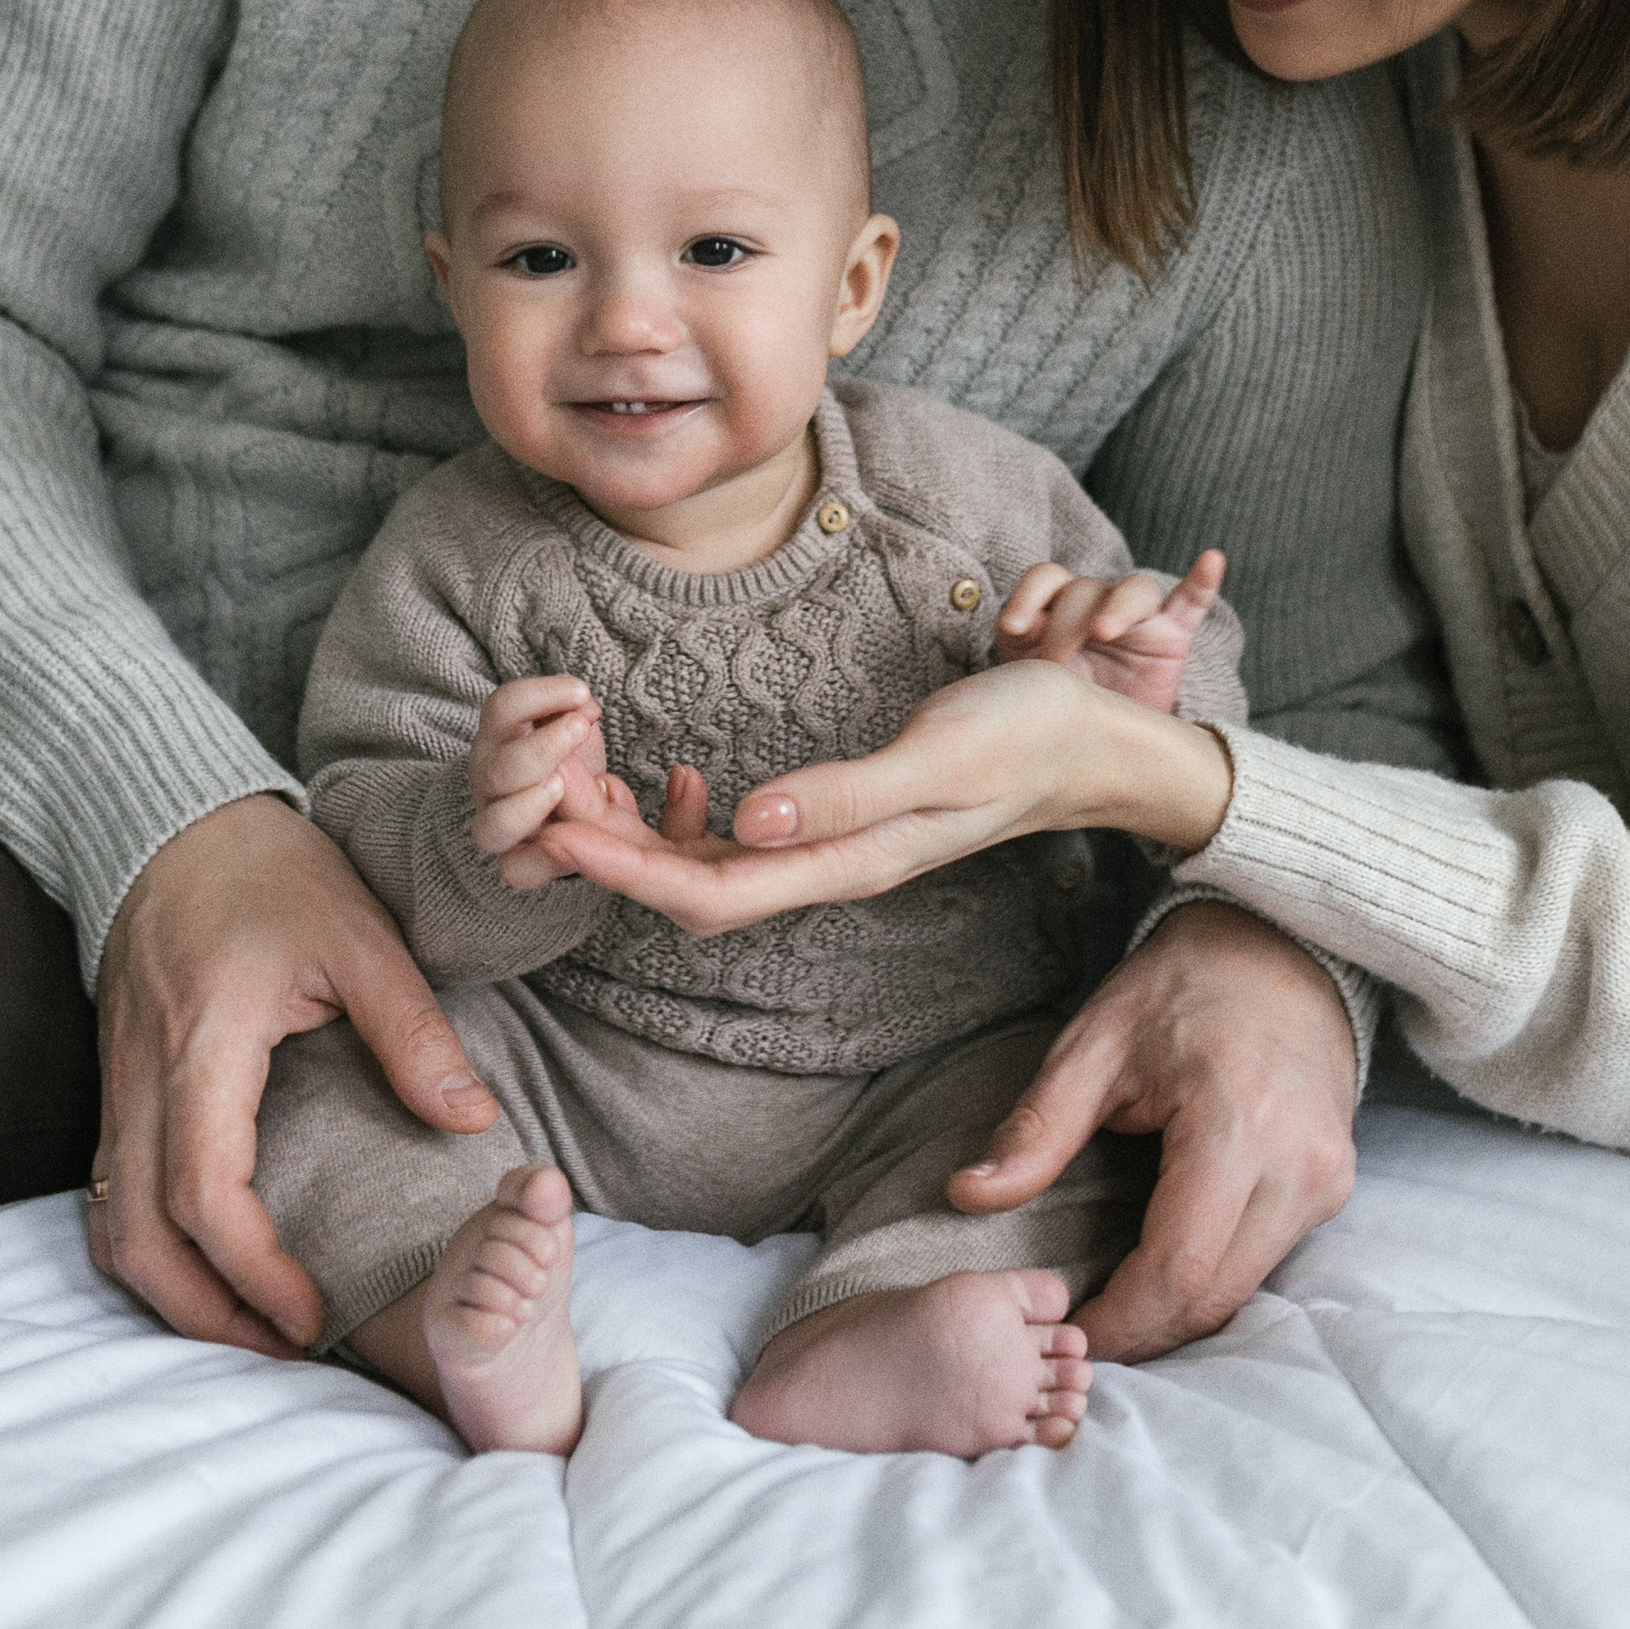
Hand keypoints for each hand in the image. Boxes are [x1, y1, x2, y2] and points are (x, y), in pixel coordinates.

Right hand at [88, 791, 499, 1355]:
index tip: (314, 1316)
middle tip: (285, 1349)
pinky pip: (109, 1191)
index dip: (256, 1273)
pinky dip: (149, 1247)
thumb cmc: (268, 872)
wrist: (172, 818)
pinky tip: (208, 1265)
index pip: (206, 1195)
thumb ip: (414, 1034)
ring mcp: (115, 1084)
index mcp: (202, 1046)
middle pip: (138, 1239)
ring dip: (169, 1291)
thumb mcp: (359, 937)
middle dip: (204, 1314)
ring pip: (110, 1225)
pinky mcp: (113, 1084)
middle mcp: (141, 1079)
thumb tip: (472, 1123)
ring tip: (249, 1326)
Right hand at [472, 673, 612, 870]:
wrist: (568, 808)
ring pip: (493, 825)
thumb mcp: (572, 727)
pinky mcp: (515, 861)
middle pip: (497, 768)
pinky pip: (515, 871)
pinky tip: (567, 846)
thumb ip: (574, 711)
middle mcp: (489, 780)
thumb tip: (584, 705)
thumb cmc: (568, 758)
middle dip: (541, 748)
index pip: (501, 709)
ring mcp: (497, 823)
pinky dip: (540, 861)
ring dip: (528, 806)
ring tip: (561, 787)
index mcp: (499, 738)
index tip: (583, 691)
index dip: (538, 695)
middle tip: (580, 729)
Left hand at [530, 655, 1232, 937]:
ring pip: (715, 870)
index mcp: (846, 860)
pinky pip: (746, 843)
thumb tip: (748, 821)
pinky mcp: (845, 820)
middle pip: (695, 890)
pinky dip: (688, 826)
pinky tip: (669, 787)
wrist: (1095, 743)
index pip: (709, 890)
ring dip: (642, 845)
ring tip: (577, 799)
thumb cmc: (1025, 737)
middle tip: (535, 809)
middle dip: (611, 858)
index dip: (623, 869)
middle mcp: (832, 865)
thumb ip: (843, 795)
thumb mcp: (938, 756)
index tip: (552, 831)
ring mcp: (838, 848)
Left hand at [948, 901, 1358, 1360]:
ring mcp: (1327, 1180)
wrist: (1279, 946)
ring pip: (1247, 1290)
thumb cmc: (1181, 989)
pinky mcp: (1333, 1187)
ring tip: (1117, 1306)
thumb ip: (1036, 1127)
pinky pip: (1267, 1262)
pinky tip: (1164, 1271)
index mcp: (1239, 1124)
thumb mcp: (1095, 1043)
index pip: (1180, 1268)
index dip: (1122, 1320)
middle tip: (1083, 1334)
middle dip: (1147, 1331)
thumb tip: (967, 1195)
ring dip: (1180, 1312)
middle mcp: (1299, 1165)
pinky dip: (1213, 1281)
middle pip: (1217, 1296)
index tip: (1069, 1331)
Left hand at [995, 548, 1226, 713]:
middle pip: (1085, 587)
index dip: (1028, 596)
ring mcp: (1138, 620)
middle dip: (1068, 625)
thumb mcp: (1030, 684)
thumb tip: (1012, 630)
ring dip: (1119, 606)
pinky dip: (1201, 582)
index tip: (1015, 628)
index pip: (1044, 578)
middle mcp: (1096, 604)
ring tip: (1105, 631)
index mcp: (1056, 608)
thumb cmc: (1056, 712)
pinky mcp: (1172, 637)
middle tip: (1059, 666)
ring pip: (1135, 589)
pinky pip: (1191, 602)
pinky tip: (1211, 560)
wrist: (1097, 750)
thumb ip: (1021, 656)